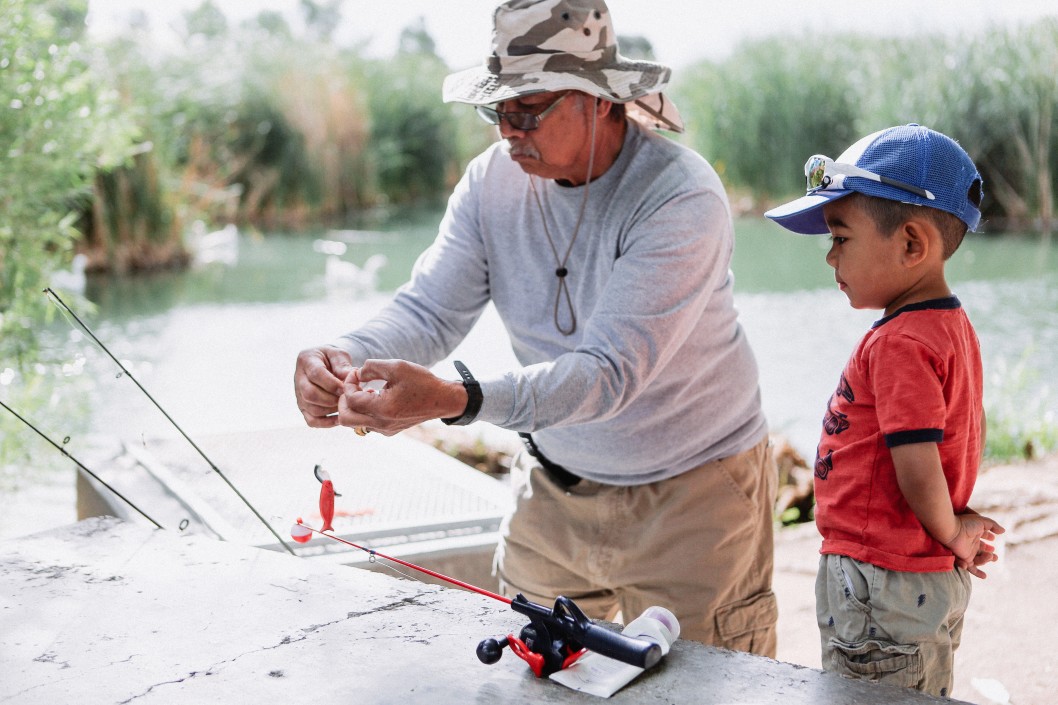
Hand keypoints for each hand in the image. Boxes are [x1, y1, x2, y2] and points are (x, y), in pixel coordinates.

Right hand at [294, 346, 354, 427]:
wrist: (325, 363)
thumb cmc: (333, 359)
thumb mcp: (339, 355)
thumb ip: (343, 365)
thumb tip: (349, 377)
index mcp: (307, 360)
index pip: (316, 374)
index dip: (332, 383)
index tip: (346, 388)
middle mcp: (299, 378)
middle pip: (310, 394)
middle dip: (332, 399)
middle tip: (346, 398)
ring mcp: (299, 395)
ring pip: (312, 409)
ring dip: (331, 410)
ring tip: (345, 405)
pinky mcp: (303, 407)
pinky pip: (312, 421)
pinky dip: (327, 423)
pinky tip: (340, 419)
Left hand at [337, 359, 467, 435]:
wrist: (443, 400)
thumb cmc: (422, 382)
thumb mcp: (397, 367)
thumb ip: (372, 367)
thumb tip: (357, 373)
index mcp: (382, 408)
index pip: (350, 400)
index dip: (348, 383)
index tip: (356, 373)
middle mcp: (382, 423)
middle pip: (345, 418)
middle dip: (343, 400)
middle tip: (353, 386)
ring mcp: (385, 430)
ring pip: (354, 423)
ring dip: (354, 407)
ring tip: (366, 391)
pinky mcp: (390, 431)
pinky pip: (367, 424)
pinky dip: (364, 412)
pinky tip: (376, 398)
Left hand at [945, 512, 1005, 578]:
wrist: (952, 531)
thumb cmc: (966, 524)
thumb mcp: (982, 521)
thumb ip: (993, 525)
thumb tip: (1003, 531)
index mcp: (975, 533)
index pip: (983, 537)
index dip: (988, 537)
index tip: (993, 538)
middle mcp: (971, 543)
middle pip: (982, 551)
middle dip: (989, 555)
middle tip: (995, 557)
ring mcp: (968, 551)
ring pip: (979, 560)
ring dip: (986, 560)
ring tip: (990, 556)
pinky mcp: (964, 558)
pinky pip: (971, 568)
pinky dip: (977, 572)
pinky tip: (984, 576)